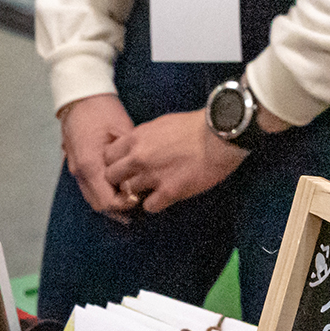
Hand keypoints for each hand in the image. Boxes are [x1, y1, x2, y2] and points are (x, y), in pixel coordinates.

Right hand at [59, 95, 136, 217]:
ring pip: (92, 197)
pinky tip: (118, 184)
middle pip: (98, 204)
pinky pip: (89, 186)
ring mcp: (74, 169)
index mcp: (89, 163)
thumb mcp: (123, 131)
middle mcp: (79, 171)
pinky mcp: (76, 164)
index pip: (106, 201)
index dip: (124, 204)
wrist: (80, 95)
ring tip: (130, 193)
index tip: (140, 196)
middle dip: (118, 206)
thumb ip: (129, 158)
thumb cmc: (102, 109)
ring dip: (110, 199)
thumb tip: (139, 177)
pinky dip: (103, 190)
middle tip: (138, 198)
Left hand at [102, 110, 248, 213]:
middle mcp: (139, 157)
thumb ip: (143, 138)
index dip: (115, 163)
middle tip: (134, 181)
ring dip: (138, 193)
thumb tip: (133, 148)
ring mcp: (152, 175)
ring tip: (152, 189)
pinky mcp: (169, 191)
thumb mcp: (161, 124)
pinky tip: (165, 197)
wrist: (221, 135)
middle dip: (121, 180)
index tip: (124, 166)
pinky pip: (149, 206)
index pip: (107, 156)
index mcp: (137, 138)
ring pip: (128, 192)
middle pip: (111, 176)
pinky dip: (155, 204)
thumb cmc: (196, 126)